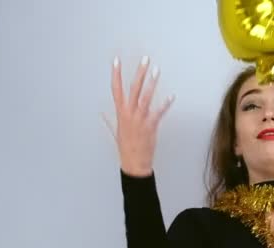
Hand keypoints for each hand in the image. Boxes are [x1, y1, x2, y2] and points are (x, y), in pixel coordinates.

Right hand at [101, 56, 174, 176]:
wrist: (134, 162)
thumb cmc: (125, 147)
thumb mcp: (116, 132)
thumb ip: (109, 121)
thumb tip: (102, 114)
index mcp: (120, 113)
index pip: (116, 89)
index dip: (116, 74)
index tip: (116, 61)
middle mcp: (129, 113)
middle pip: (133, 88)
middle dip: (139, 72)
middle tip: (145, 59)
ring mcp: (140, 118)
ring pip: (146, 96)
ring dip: (152, 83)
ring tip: (157, 70)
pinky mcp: (151, 125)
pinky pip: (159, 112)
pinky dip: (165, 104)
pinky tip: (171, 96)